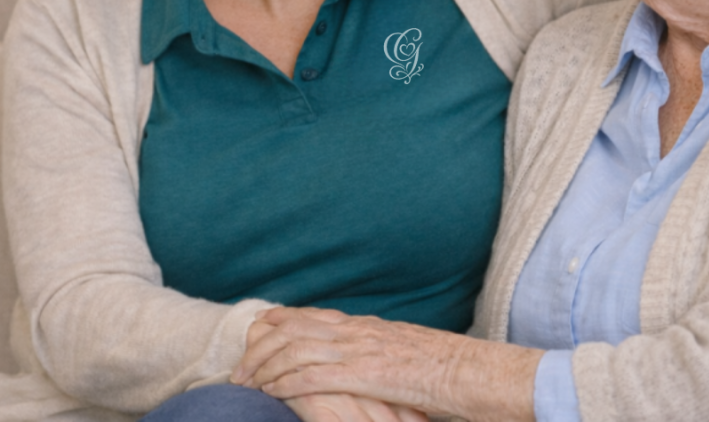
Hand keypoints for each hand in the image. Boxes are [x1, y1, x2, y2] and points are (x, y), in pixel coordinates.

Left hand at [241, 313, 427, 421]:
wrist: (468, 370)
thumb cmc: (445, 366)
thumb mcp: (405, 350)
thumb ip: (380, 351)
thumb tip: (369, 358)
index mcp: (367, 326)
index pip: (313, 315)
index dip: (281, 319)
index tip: (259, 326)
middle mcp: (358, 332)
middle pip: (295, 329)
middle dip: (261, 346)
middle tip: (240, 367)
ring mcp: (360, 351)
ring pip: (296, 350)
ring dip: (264, 367)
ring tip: (245, 383)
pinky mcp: (364, 375)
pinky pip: (312, 377)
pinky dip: (285, 383)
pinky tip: (269, 393)